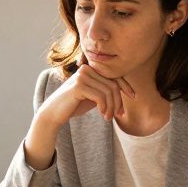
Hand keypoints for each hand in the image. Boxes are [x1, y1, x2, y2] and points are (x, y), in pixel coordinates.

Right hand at [22, 59, 136, 169]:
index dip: (125, 86)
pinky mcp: (78, 86)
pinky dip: (105, 107)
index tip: (133, 96)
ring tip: (108, 117)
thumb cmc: (74, 105)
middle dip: (118, 101)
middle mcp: (86, 69)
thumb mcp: (93, 96)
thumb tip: (125, 89)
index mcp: (90, 69)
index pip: (113, 75)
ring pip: (108, 91)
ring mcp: (82, 76)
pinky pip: (100, 97)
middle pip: (112, 84)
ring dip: (111, 107)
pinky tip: (102, 115)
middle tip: (118, 114)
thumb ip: (105, 90)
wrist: (54, 113)